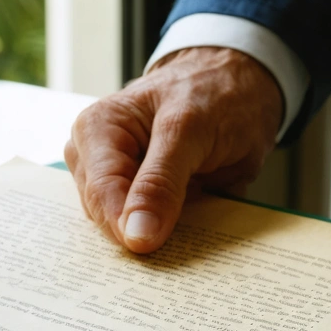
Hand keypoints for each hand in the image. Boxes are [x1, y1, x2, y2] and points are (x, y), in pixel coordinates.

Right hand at [64, 47, 281, 252]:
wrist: (237, 82)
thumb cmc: (213, 91)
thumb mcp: (191, 130)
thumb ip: (161, 182)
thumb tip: (136, 234)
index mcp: (96, 130)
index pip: (100, 191)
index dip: (124, 224)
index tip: (151, 247)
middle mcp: (93, 157)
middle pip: (104, 214)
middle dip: (139, 229)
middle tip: (180, 232)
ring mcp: (111, 179)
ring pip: (121, 227)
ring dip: (156, 230)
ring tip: (190, 210)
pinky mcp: (133, 198)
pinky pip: (140, 227)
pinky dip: (165, 229)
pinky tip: (187, 217)